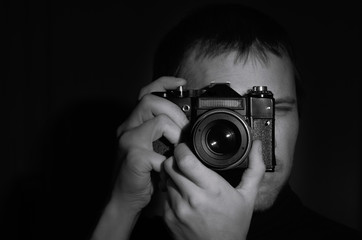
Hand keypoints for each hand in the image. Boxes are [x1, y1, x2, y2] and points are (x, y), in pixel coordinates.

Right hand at [91, 77, 188, 239]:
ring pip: (159, 121)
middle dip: (175, 113)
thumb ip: (162, 134)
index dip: (163, 82)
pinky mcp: (133, 157)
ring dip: (176, 134)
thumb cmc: (141, 173)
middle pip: (151, 101)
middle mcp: (128, 127)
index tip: (181, 83)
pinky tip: (168, 169)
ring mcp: (128, 141)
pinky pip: (159, 152)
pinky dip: (169, 162)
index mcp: (134, 123)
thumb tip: (187, 125)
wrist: (124, 198)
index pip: (146, 92)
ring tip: (178, 149)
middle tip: (184, 131)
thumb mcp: (152, 148)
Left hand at [163, 141, 264, 239]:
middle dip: (175, 160)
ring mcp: (177, 209)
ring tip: (186, 181)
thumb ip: (254, 169)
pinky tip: (183, 197)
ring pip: (165, 179)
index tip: (185, 148)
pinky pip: (163, 195)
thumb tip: (257, 145)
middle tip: (183, 162)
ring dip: (173, 176)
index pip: (185, 160)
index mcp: (212, 189)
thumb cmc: (234, 225)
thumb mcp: (247, 197)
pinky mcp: (168, 218)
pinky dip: (170, 192)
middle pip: (170, 166)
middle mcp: (192, 198)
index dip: (182, 149)